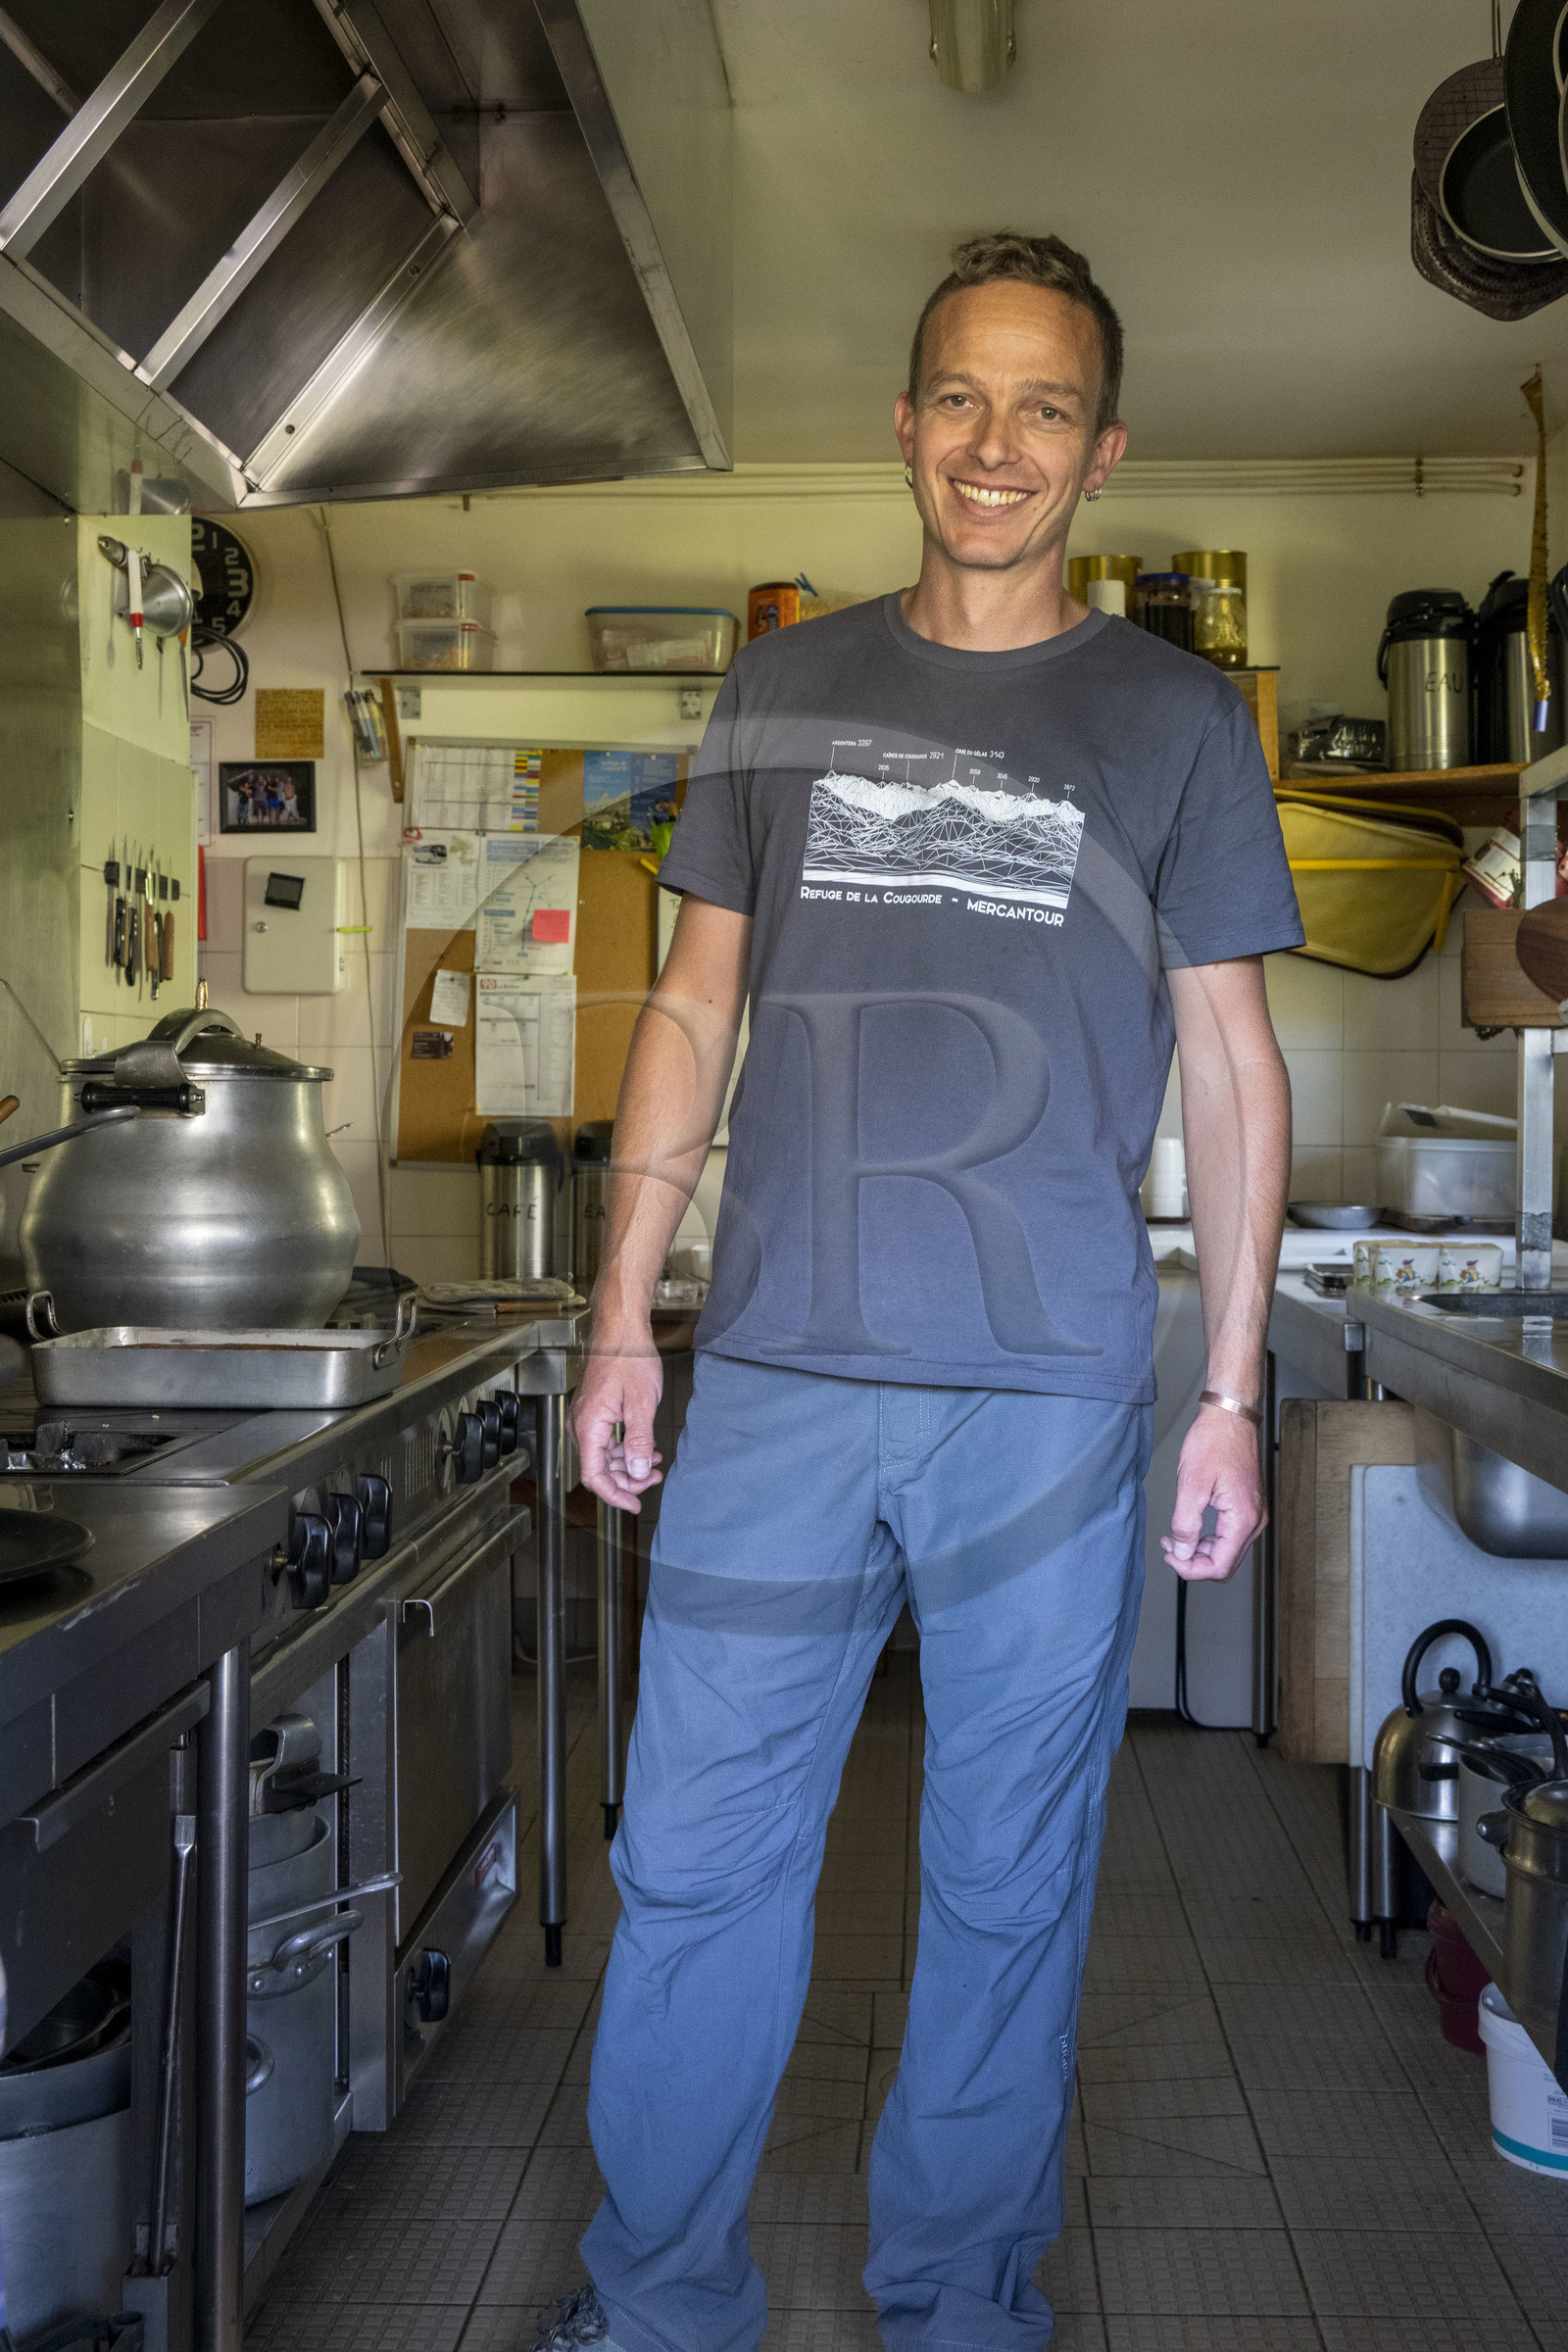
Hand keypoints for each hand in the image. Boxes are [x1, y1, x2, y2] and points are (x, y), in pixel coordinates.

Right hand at [569, 1323, 664, 1511]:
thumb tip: (638, 1471)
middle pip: (598, 1469)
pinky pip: (605, 1441)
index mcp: (588, 1426)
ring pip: (603, 1457)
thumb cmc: (629, 1358)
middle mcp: (581, 1425)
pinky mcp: (594, 1412)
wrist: (621, 1329)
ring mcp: (586, 1418)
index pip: (594, 1476)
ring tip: (655, 1464)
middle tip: (654, 1480)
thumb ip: (638, 1441)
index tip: (635, 1504)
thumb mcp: (642, 1403)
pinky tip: (646, 1447)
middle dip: (627, 1480)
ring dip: (628, 1465)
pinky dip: (625, 1449)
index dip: (615, 1495)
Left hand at [1161, 1403, 1265, 1581]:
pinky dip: (1209, 1538)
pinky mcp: (1248, 1506)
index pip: (1220, 1566)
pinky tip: (1190, 1529)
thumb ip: (1186, 1524)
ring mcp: (1253, 1514)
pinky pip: (1230, 1535)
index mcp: (1243, 1519)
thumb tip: (1183, 1553)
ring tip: (1175, 1539)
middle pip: (1225, 1563)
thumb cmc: (1214, 1441)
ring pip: (1227, 1551)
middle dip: (1194, 1562)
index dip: (1192, 1569)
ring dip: (1200, 1551)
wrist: (1229, 1416)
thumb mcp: (1191, 1485)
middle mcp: (1254, 1520)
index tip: (1171, 1557)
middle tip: (1170, 1549)